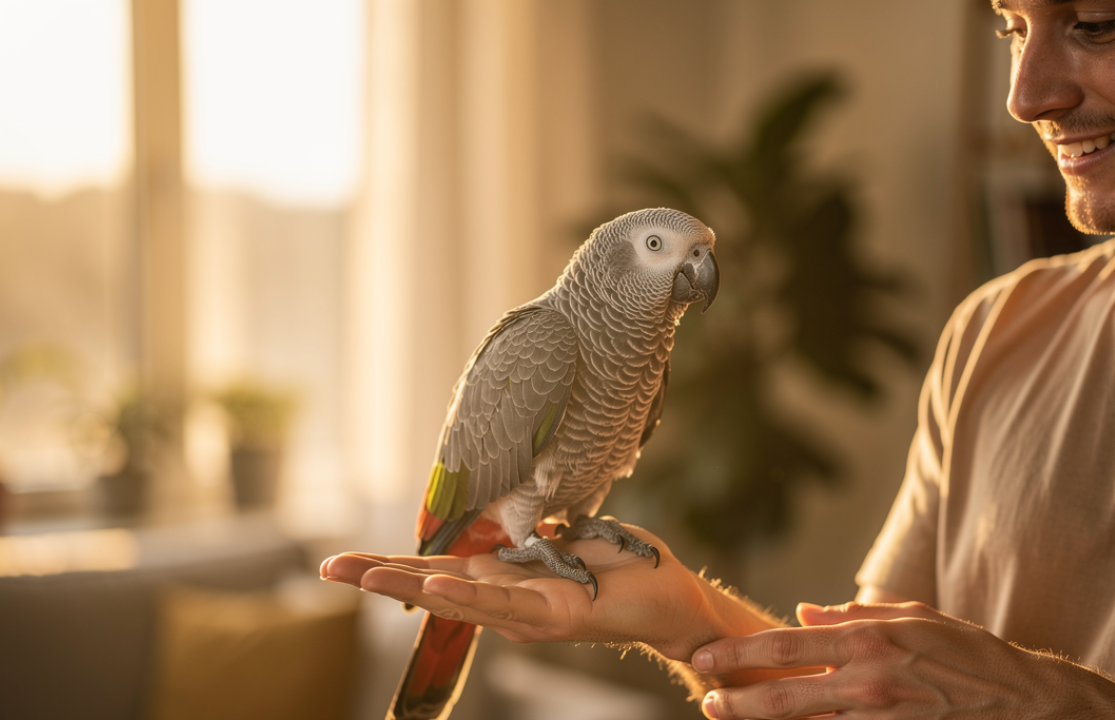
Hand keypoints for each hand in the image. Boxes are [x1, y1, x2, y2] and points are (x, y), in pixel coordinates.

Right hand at [320, 524, 771, 661]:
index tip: (346, 562)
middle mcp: (508, 599)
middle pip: (433, 587)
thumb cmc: (619, 569)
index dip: (393, 566)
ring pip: (459, 598)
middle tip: (328, 569)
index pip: (438, 571)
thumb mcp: (563, 543)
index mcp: (505, 579)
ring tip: (364, 575)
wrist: (671, 597)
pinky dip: (469, 596)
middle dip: (380, 578)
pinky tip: (436, 589)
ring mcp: (528, 611)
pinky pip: (507, 604)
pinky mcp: (556, 615)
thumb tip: (499, 525)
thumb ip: (528, 537)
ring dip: (410, 586)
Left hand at [691, 601, 1114, 719]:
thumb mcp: (912, 616)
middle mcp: (869, 680)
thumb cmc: (965, 651)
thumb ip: (853, 614)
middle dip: (738, 700)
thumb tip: (804, 612)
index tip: (706, 656)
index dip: (739, 653)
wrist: (1020, 701)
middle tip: (706, 701)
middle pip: (784, 695)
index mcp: (870, 638)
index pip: (786, 645)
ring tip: (729, 719)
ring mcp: (879, 718)